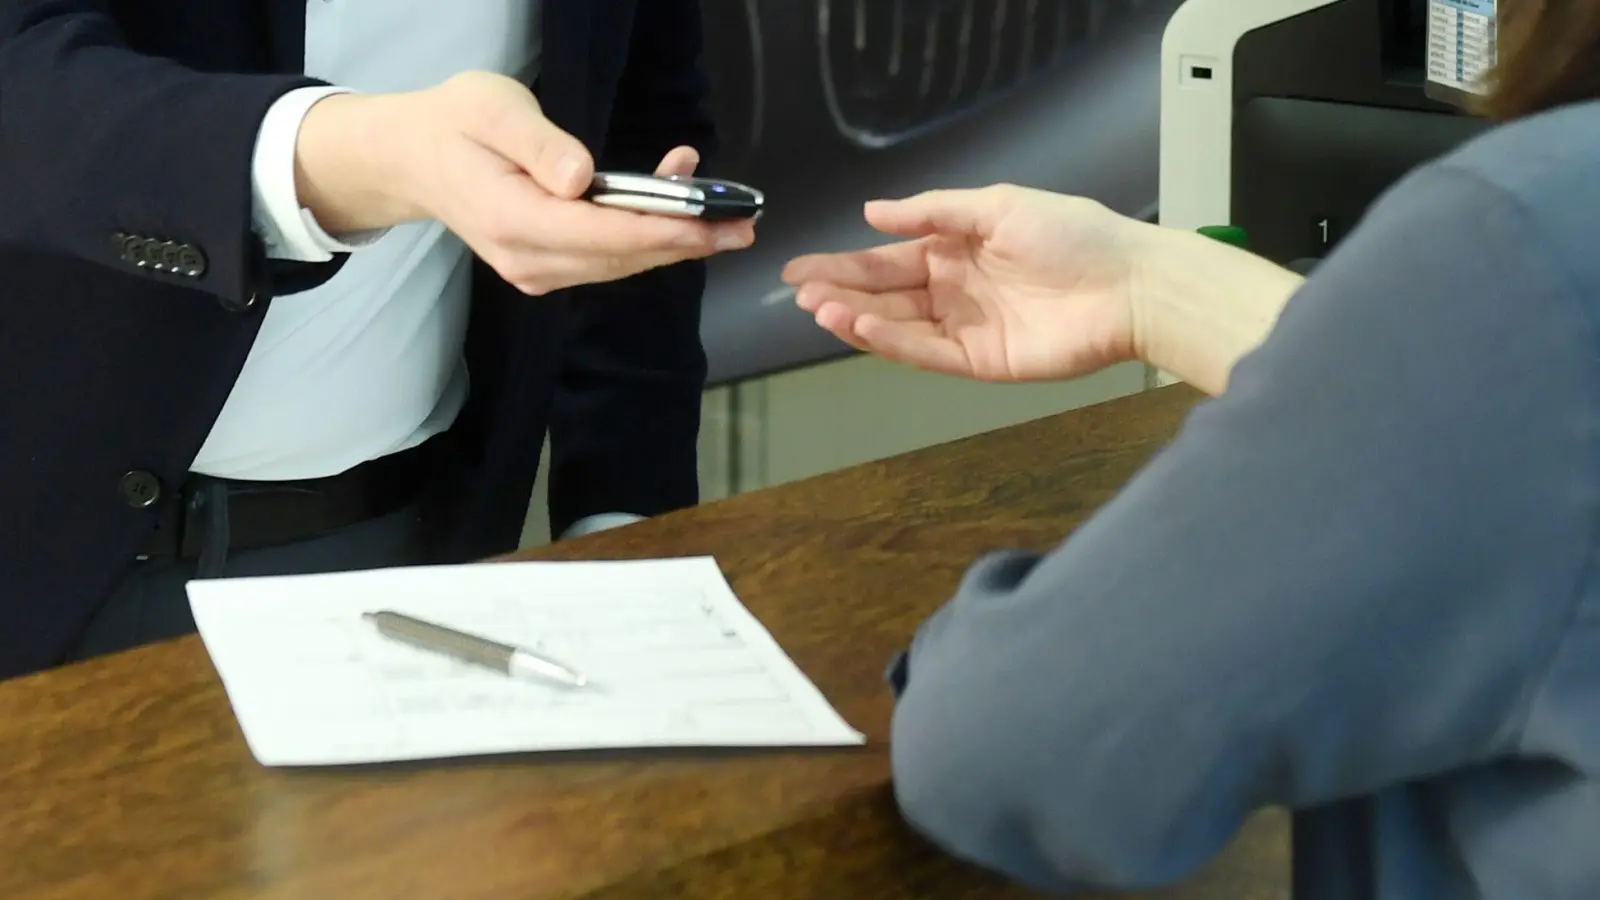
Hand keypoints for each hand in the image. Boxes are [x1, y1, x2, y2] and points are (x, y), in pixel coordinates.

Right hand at [295, 72, 756, 294]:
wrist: (415, 158)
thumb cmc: (456, 123)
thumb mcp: (492, 109)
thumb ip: (538, 145)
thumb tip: (580, 178)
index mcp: (513, 221)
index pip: (604, 237)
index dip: (666, 231)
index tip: (715, 223)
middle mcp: (528, 260)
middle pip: (623, 258)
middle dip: (686, 240)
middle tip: (744, 222)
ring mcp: (536, 271)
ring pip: (620, 263)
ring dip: (672, 236)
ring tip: (719, 205)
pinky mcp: (546, 268)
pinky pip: (606, 258)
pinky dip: (644, 235)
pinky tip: (672, 201)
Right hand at [782, 184, 1145, 381]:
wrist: (1129, 285)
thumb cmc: (1073, 233)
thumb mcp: (998, 205)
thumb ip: (933, 211)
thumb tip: (873, 212)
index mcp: (956, 250)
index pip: (887, 261)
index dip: (842, 265)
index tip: (799, 269)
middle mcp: (954, 290)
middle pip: (884, 295)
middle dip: (840, 293)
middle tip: (799, 294)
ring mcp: (966, 328)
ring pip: (898, 326)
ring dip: (857, 319)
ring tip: (820, 310)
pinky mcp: (982, 362)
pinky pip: (927, 353)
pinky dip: (892, 343)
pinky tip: (861, 329)